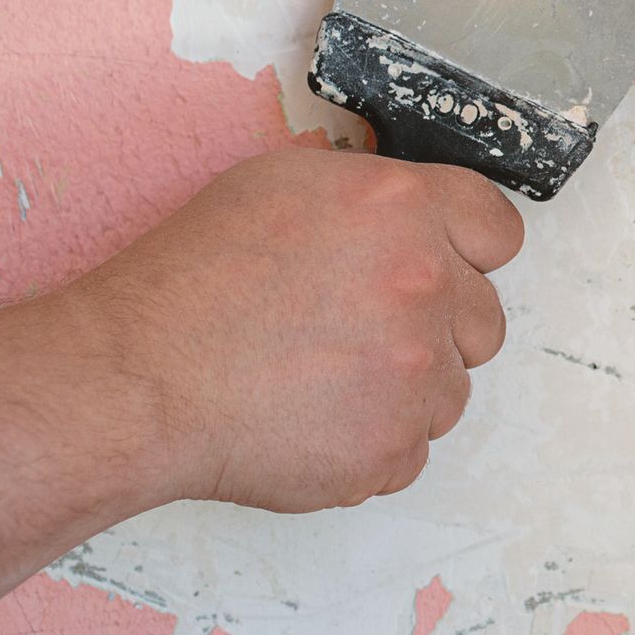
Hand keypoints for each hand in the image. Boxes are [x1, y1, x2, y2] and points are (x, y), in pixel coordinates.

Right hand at [74, 148, 524, 512]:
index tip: (443, 267)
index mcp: (401, 207)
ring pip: (450, 390)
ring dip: (403, 390)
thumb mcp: (285, 184)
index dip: (469, 251)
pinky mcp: (391, 447)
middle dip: (437, 326)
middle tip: (358, 331)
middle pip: (484, 319)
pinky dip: (370, 444)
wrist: (136, 376)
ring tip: (320, 378)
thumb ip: (375, 199)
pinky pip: (410, 450)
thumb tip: (417, 220)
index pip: (498, 229)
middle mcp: (423, 283)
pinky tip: (309, 420)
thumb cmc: (191, 278)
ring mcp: (414, 372)